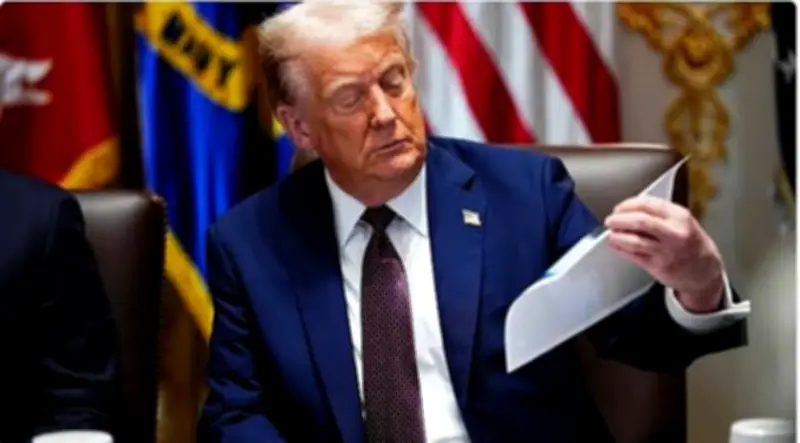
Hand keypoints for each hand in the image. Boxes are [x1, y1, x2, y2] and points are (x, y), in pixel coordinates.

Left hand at [604, 196, 723, 312]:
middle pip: (640, 221)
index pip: (648, 204)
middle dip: (620, 219)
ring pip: (634, 240)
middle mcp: (674, 233)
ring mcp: (666, 251)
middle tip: (610, 220)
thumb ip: (660, 214)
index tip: (619, 208)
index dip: (628, 205)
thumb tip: (630, 208)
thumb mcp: (683, 222)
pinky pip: (633, 256)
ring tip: (612, 234)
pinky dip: (620, 249)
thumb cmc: (692, 244)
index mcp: (680, 216)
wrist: (705, 271)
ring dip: (617, 236)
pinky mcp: (658, 266)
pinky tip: (616, 245)